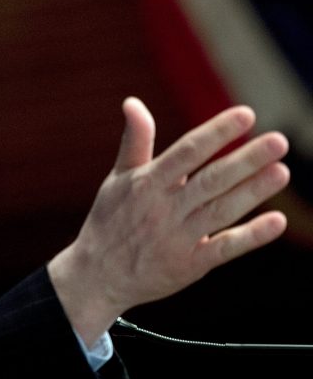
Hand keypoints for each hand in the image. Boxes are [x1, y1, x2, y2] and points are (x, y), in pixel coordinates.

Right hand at [48, 96, 289, 345]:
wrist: (96, 276)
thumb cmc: (108, 221)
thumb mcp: (116, 179)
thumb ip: (134, 141)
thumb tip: (133, 102)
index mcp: (145, 183)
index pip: (186, 152)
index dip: (216, 133)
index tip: (246, 114)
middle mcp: (162, 209)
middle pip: (210, 180)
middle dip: (245, 160)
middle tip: (279, 141)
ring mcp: (176, 238)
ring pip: (220, 211)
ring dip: (253, 192)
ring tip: (282, 172)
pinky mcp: (188, 265)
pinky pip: (222, 249)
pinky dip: (250, 237)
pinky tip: (276, 222)